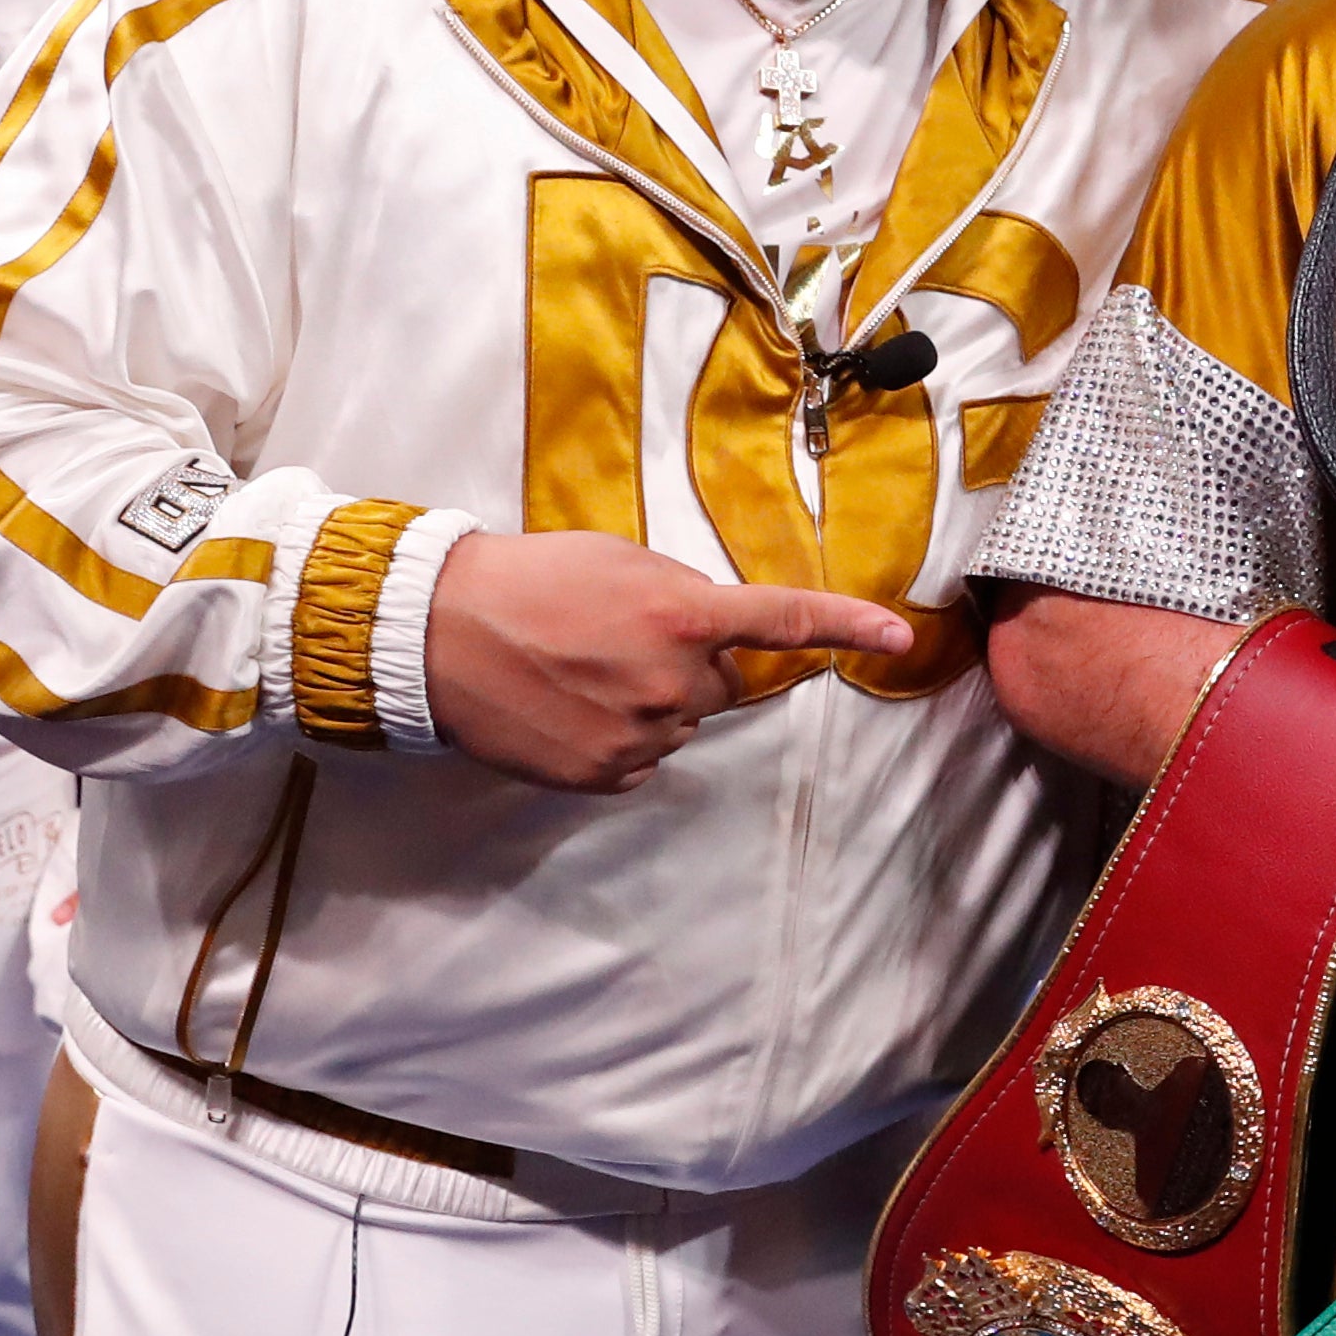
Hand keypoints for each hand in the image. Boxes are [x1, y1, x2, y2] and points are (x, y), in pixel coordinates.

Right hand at [426, 530, 912, 792]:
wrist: (433, 635)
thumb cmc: (524, 581)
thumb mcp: (617, 560)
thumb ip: (680, 593)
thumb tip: (712, 631)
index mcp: (682, 615)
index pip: (784, 621)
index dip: (848, 625)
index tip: (902, 636)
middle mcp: (674, 681)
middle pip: (720, 684)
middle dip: (687, 664)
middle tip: (615, 638)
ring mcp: (641, 734)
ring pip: (678, 721)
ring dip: (648, 699)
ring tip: (577, 670)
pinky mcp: (607, 775)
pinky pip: (642, 757)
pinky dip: (617, 736)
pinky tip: (568, 707)